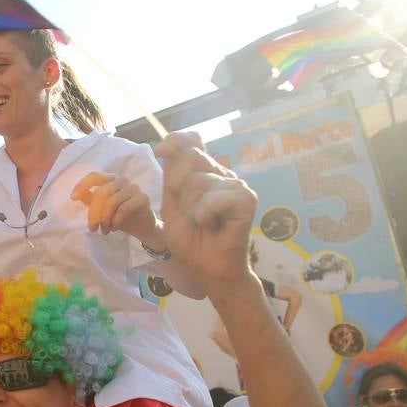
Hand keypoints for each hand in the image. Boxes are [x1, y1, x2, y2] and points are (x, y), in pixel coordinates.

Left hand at [69, 172, 157, 239]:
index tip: (73, 197)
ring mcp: (134, 188)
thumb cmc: (119, 215)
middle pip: (101, 193)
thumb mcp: (102, 208)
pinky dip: (116, 221)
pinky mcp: (143, 198)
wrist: (142, 226)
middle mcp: (122, 180)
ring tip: (104, 231)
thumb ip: (90, 199)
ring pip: (112, 202)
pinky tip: (115, 228)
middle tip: (92, 229)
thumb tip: (76, 195)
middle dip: (94, 213)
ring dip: (105, 220)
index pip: (94, 176)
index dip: (82, 185)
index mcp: (110, 180)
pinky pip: (124, 209)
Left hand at [152, 132, 257, 288]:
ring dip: (190, 208)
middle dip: (177, 185)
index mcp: (204, 172)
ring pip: (197, 181)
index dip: (176, 140)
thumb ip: (171, 177)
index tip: (160, 150)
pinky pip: (213, 199)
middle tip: (188, 211)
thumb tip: (167, 146)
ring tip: (203, 223)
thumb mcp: (171, 205)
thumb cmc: (190, 239)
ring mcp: (235, 184)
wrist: (206, 267)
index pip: (192, 142)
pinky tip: (213, 226)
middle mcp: (221, 174)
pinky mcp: (246, 198)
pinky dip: (205, 216)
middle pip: (190, 156)